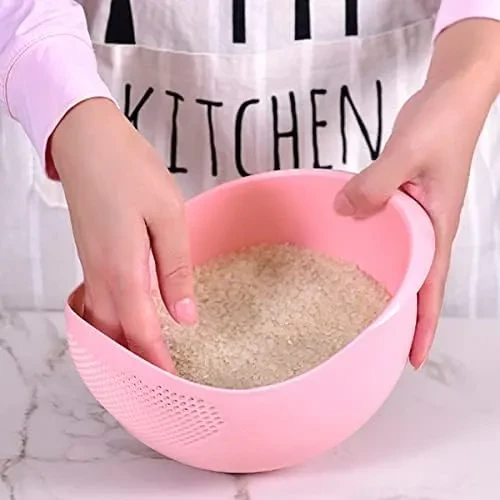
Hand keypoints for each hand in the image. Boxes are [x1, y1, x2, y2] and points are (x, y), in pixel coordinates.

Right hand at [50, 98, 197, 369]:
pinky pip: (96, 301)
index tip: (171, 381)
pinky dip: (111, 321)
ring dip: (120, 343)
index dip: (155, 360)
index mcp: (123, 269)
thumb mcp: (168, 217)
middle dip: (134, 361)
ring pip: (101, 320)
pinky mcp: (90, 254)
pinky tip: (127, 319)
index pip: (140, 330)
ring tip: (144, 358)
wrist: (87, 141)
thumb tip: (185, 314)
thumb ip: (175, 270)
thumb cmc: (129, 170)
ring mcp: (90, 265)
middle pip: (114, 334)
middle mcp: (101, 274)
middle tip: (158, 378)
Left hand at [334, 19, 499, 368]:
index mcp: (438, 227)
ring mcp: (416, 213)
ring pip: (401, 258)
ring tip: (363, 310)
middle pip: (417, 282)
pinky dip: (374, 246)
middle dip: (403, 316)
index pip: (432, 288)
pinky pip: (387, 231)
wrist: (453, 93)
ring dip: (388, 283)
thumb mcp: (408, 153)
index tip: (410, 359)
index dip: (422, 326)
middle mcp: (428, 227)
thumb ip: (377, 185)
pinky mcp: (403, 198)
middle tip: (378, 345)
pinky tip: (353, 251)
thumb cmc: (444, 121)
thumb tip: (343, 212)